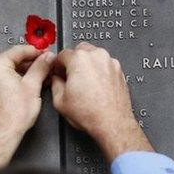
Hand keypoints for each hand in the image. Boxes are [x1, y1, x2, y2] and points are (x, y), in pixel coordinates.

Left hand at [0, 45, 55, 168]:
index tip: (46, 54)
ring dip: (24, 72)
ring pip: (8, 70)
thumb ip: (40, 67)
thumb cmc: (13, 115)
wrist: (3, 134)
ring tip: (40, 77)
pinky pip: (1, 80)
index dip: (36, 52)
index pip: (19, 50)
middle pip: (13, 60)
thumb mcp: (32, 86)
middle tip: (46, 66)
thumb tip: (46, 58)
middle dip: (31, 64)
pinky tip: (27, 85)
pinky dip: (14, 80)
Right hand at [51, 43, 152, 161]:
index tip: (57, 71)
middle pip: (79, 50)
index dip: (57, 65)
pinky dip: (99, 70)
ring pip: (94, 55)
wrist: (112, 123)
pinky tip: (95, 85)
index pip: (62, 54)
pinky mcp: (119, 70)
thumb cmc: (90, 114)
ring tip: (83, 82)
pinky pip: (105, 64)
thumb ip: (54, 83)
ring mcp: (110, 62)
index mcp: (79, 59)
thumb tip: (56, 79)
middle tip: (69, 76)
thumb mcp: (59, 101)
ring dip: (87, 64)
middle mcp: (97, 56)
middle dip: (73, 61)